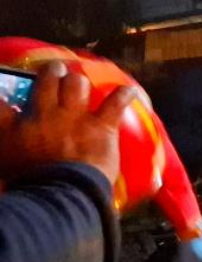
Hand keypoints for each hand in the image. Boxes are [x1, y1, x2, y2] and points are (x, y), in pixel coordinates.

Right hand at [0, 62, 134, 183]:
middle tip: (55, 70)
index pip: (2, 102)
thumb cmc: (29, 182)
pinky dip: (123, 95)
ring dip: (78, 81)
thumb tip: (9, 135)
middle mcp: (46, 114)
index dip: (4, 90)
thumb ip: (5, 137)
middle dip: (52, 71)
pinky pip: (115, 104)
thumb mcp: (4, 160)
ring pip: (77, 85)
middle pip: (48, 80)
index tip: (6, 88)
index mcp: (16, 126)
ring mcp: (75, 118)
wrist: (60, 192)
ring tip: (79, 80)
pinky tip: (129, 90)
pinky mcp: (101, 127)